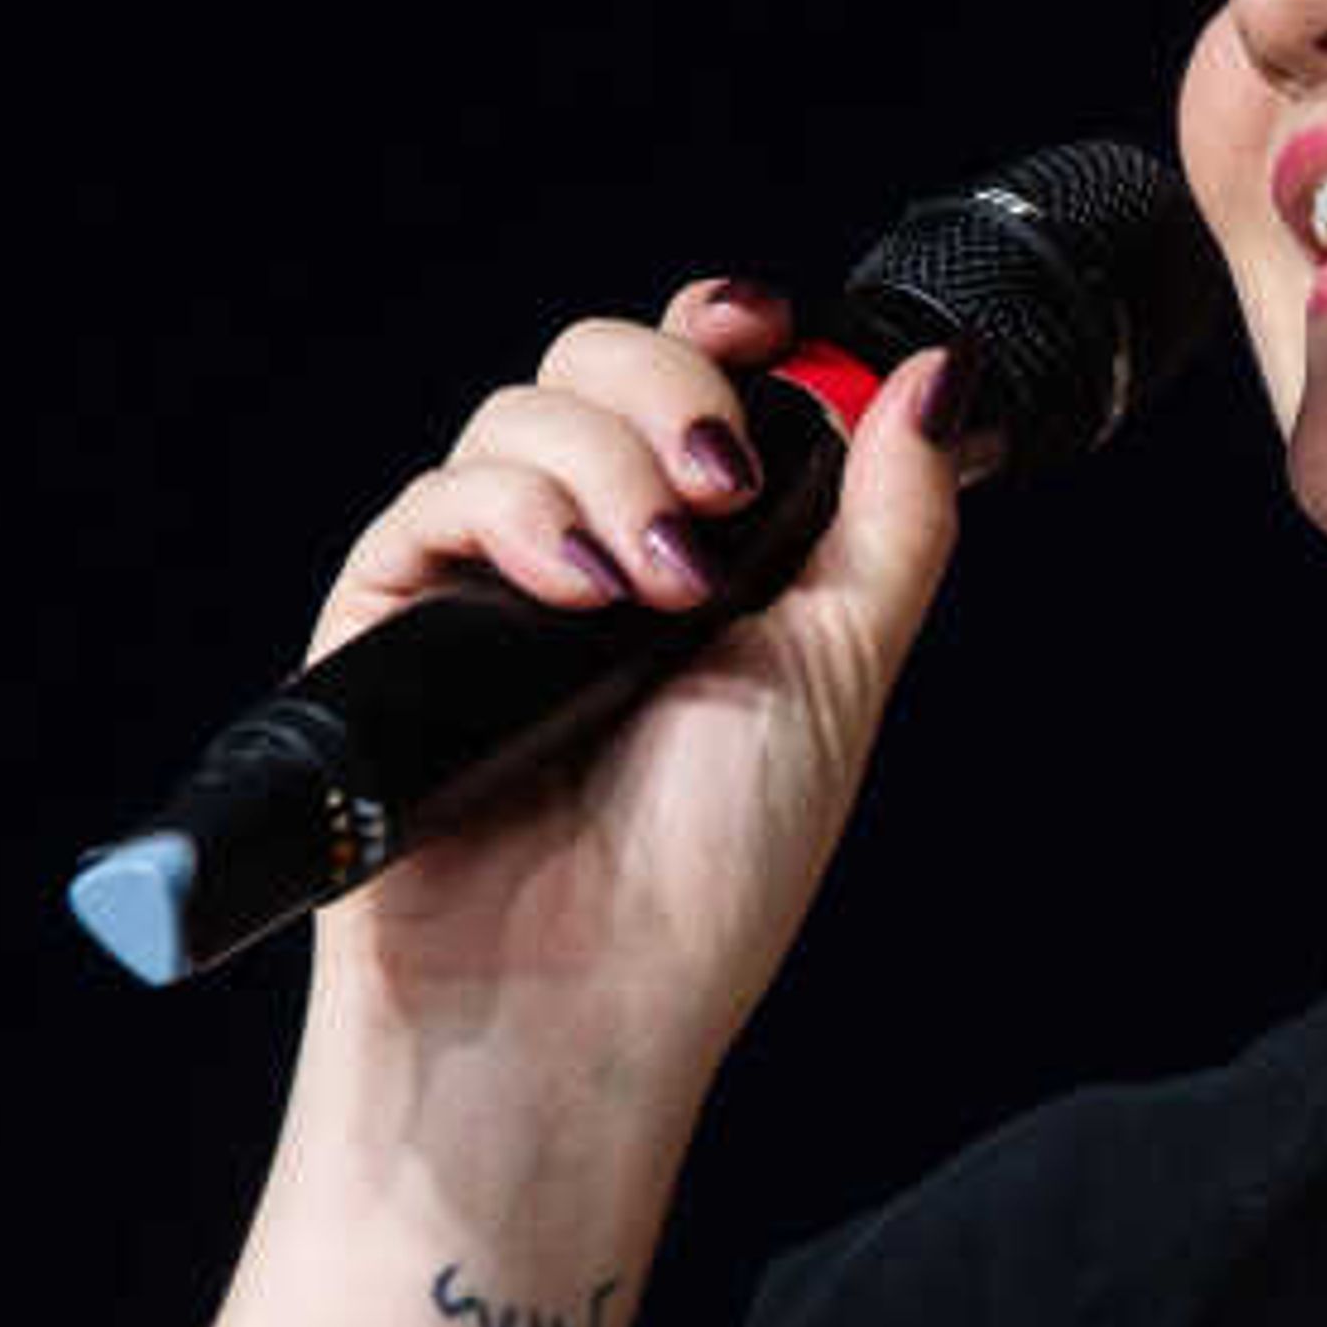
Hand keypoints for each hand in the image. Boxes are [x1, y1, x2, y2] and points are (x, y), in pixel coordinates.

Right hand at [301, 274, 965, 1095]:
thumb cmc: (712, 871)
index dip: (712, 329)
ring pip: (518, 416)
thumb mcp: (839, 671)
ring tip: (657, 589)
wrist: (586, 1000)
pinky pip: (435, 499)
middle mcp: (588, 552)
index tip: (760, 327)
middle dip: (667, 392)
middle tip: (717, 492)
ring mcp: (485, 584)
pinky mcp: (392, 622)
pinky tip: (578, 589)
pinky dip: (516, 516)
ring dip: (606, 468)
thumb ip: (890, 517)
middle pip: (594, 364)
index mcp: (697, 555)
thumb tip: (935, 373)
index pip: (683, 378)